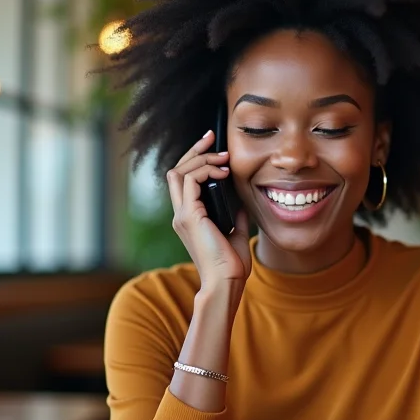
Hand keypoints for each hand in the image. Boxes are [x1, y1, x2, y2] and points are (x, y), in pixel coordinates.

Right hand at [166, 129, 251, 287]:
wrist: (227, 281)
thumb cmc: (231, 265)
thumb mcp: (236, 233)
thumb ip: (235, 217)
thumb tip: (242, 204)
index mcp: (190, 217)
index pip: (184, 180)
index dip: (196, 160)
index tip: (214, 147)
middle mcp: (181, 214)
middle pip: (176, 170)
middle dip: (194, 150)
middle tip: (212, 138)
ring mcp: (183, 215)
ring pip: (180, 171)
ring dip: (202, 159)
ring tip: (223, 158)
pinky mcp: (189, 215)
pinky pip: (190, 181)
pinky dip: (206, 171)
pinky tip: (223, 172)